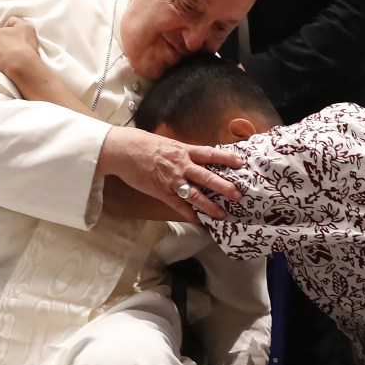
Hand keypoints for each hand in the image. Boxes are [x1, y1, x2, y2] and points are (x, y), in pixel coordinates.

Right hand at [97, 127, 243, 221]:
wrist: (123, 150)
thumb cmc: (143, 143)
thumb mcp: (167, 143)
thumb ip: (182, 151)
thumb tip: (196, 156)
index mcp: (184, 150)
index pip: (210, 153)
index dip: (226, 157)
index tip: (240, 163)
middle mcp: (181, 165)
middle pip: (208, 177)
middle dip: (225, 187)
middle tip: (238, 195)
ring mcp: (172, 180)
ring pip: (196, 194)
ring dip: (210, 206)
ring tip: (222, 215)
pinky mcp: (162, 192)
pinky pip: (178, 206)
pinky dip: (189, 215)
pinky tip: (198, 221)